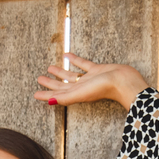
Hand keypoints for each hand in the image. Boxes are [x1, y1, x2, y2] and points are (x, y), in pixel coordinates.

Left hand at [34, 53, 148, 110]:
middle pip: (62, 86)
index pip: (57, 95)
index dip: (46, 95)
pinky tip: (67, 55)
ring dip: (60, 72)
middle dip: (50, 83)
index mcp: (76, 95)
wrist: (123, 80)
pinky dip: (74, 60)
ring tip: (50, 68)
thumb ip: (65, 98)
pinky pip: (82, 65)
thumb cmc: (104, 89)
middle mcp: (81, 88)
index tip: (35, 94)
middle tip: (40, 79)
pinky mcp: (97, 70)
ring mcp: (89, 79)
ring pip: (71, 76)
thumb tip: (49, 102)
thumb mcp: (81, 94)